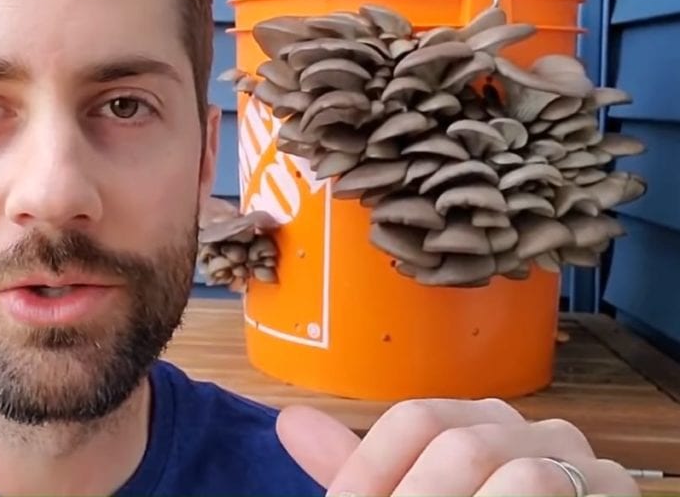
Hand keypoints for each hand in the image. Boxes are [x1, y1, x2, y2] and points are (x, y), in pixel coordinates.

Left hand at [276, 399, 639, 495]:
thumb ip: (367, 474)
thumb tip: (291, 422)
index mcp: (480, 420)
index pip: (416, 418)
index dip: (371, 470)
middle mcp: (532, 429)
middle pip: (458, 445)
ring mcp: (581, 462)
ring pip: (511, 472)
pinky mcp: (616, 495)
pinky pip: (546, 491)